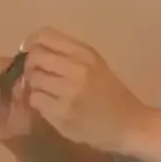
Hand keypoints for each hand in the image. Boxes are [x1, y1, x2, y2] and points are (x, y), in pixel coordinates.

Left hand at [21, 29, 153, 154]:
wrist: (130, 125)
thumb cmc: (111, 94)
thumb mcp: (95, 65)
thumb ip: (67, 55)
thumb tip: (32, 49)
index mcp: (85, 54)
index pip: (44, 36)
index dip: (31, 44)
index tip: (31, 53)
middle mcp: (77, 69)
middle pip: (35, 57)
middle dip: (30, 67)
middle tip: (37, 76)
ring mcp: (69, 92)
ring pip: (33, 79)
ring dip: (35, 87)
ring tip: (47, 94)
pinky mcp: (62, 113)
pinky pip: (36, 100)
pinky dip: (39, 103)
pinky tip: (50, 107)